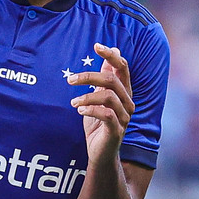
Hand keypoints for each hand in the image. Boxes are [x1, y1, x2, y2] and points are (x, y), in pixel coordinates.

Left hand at [67, 43, 133, 167]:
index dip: (111, 55)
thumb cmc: (98, 124)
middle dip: (89, 77)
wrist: (100, 153)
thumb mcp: (98, 97)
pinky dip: (91, 109)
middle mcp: (128, 102)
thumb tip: (113, 49)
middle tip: (70, 80)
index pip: (122, 67)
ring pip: (109, 96)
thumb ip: (105, 77)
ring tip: (73, 102)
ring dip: (87, 95)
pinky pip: (107, 114)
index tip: (96, 45)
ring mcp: (124, 117)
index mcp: (124, 92)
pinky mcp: (117, 130)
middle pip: (112, 80)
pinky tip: (80, 110)